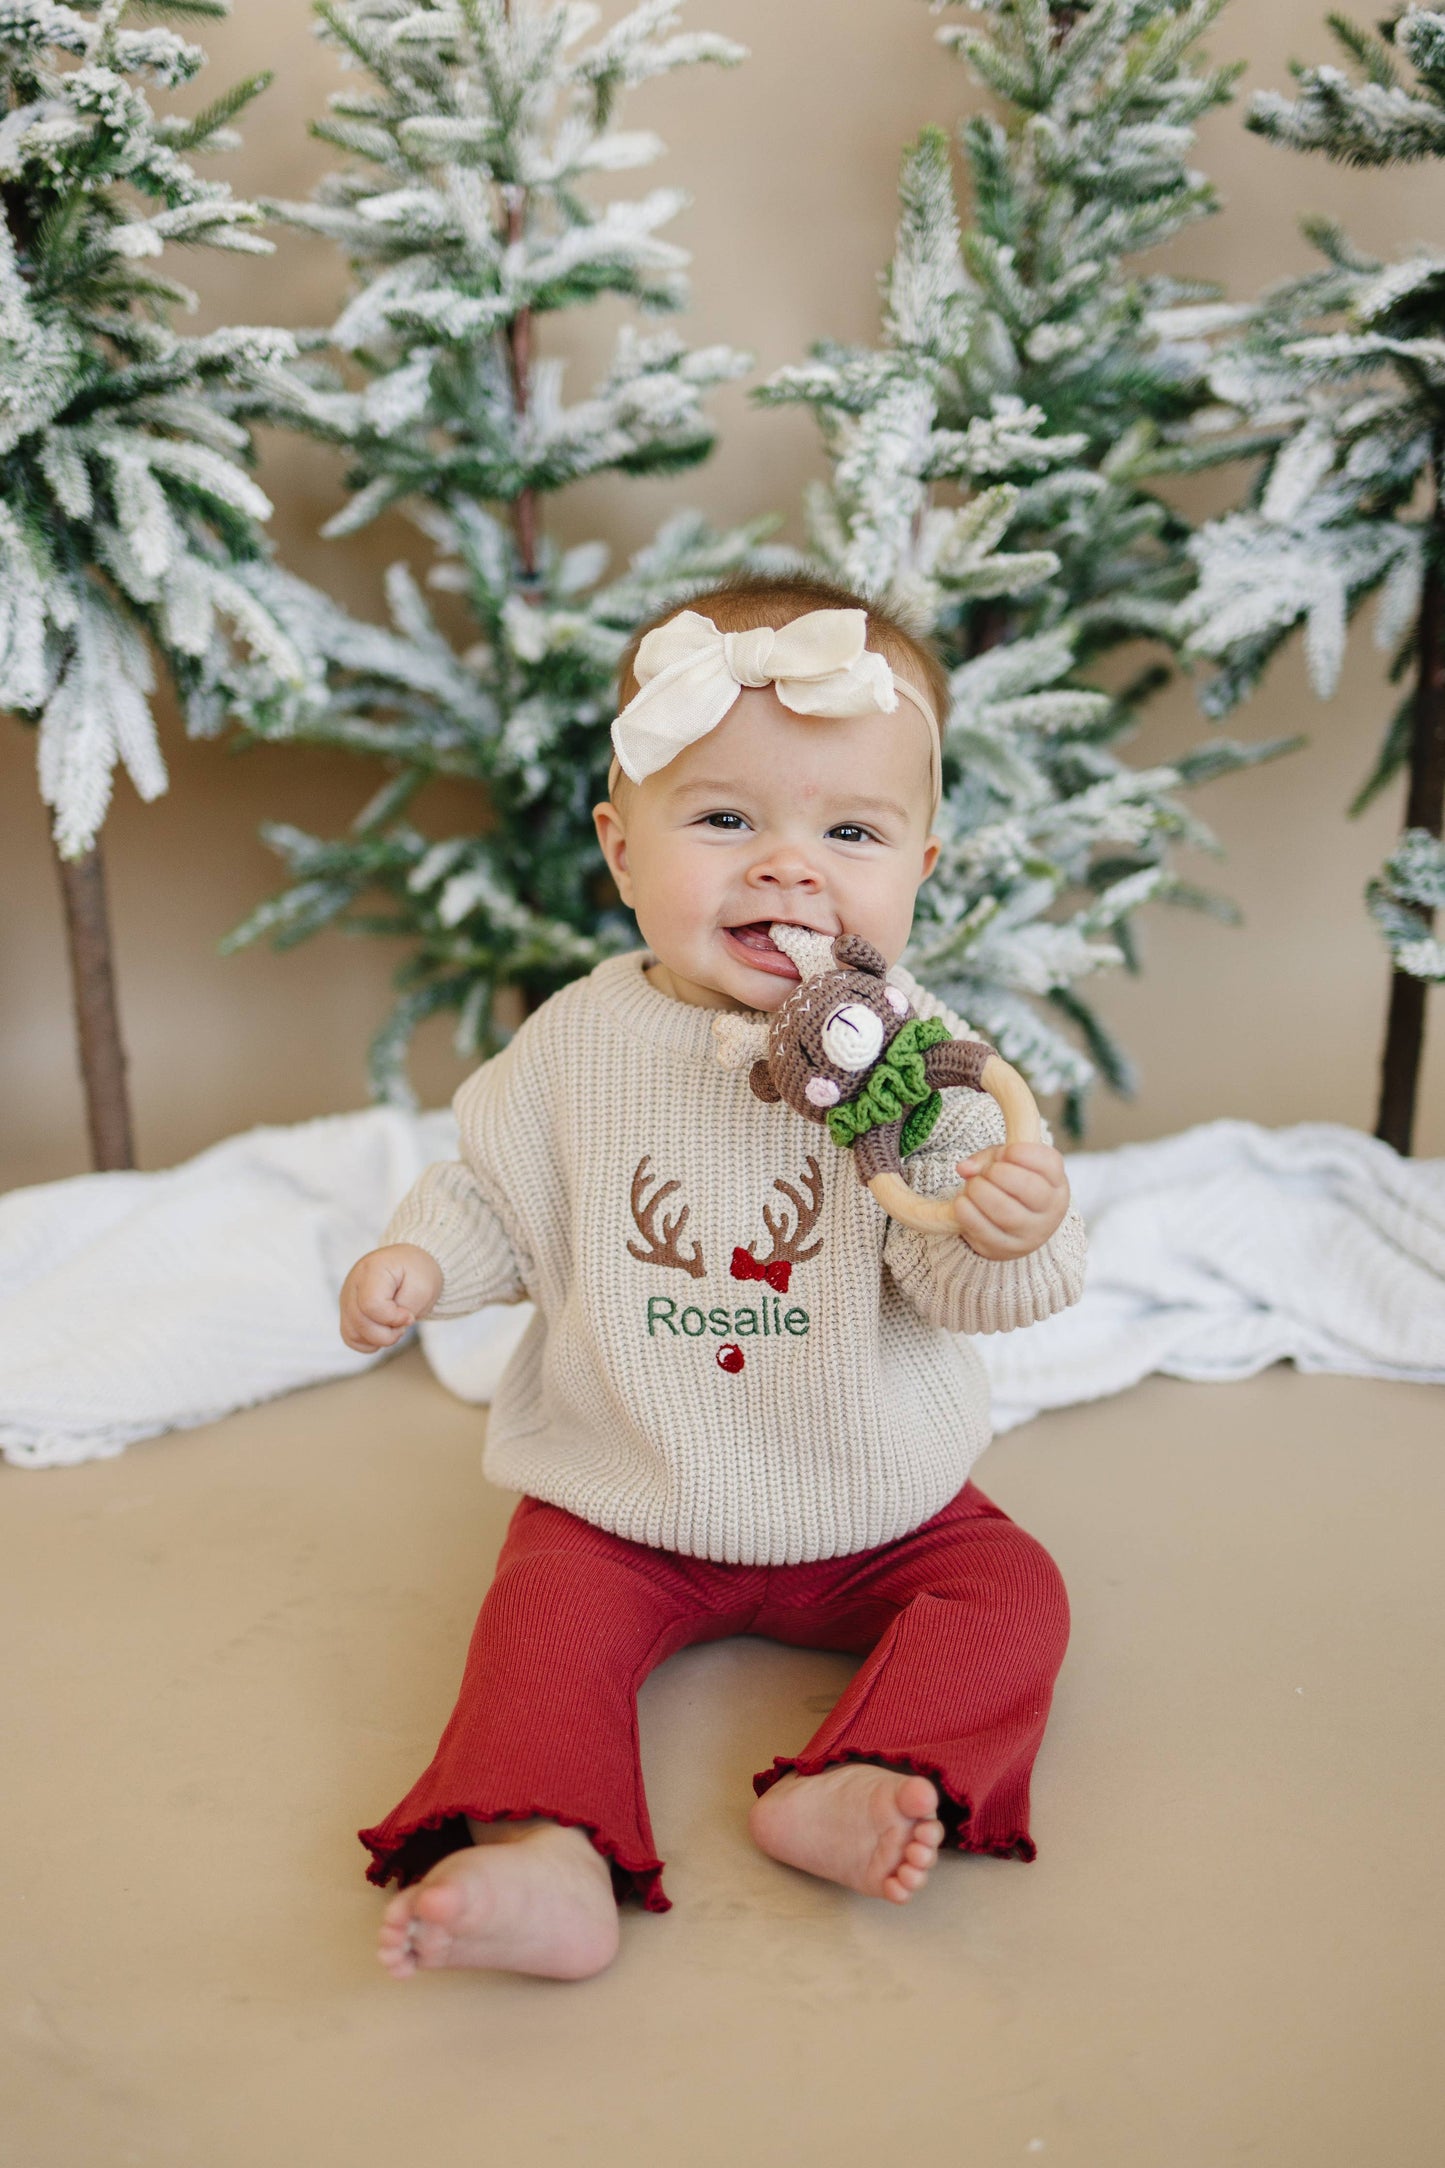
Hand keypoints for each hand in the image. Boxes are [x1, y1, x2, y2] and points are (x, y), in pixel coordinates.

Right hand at [339, 1243, 443, 1352]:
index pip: (371, 1305)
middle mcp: (353, 1282)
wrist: (411, 1266)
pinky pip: (350, 1337)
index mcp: (373, 1268)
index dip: (393, 1318)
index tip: (409, 1316)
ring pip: (353, 1333)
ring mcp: (347, 1297)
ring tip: (394, 1326)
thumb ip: (406, 1307)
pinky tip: (383, 1331)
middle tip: (404, 1323)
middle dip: (387, 1333)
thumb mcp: (422, 1287)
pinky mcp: (347, 1311)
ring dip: (378, 1339)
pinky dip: (368, 1342)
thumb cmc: (417, 1274)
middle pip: (360, 1322)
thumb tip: (392, 1325)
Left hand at [948, 1140, 1069, 1261]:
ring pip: (1005, 1213)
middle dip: (999, 1173)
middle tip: (987, 1172)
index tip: (1006, 1152)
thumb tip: (964, 1168)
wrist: (1010, 1228)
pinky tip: (962, 1202)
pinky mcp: (1006, 1249)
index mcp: (1056, 1184)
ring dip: (980, 1192)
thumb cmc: (1010, 1187)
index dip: (1025, 1153)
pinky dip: (967, 1212)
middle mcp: (1050, 1212)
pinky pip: (984, 1230)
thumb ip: (987, 1159)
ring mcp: (1030, 1234)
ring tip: (973, 1186)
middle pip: (1029, 1188)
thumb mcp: (1006, 1165)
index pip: (1049, 1164)